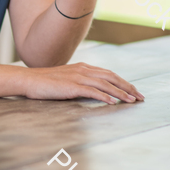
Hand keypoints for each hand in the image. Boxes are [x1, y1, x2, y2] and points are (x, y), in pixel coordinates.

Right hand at [22, 62, 144, 103]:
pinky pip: (92, 91)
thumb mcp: (67, 80)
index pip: (109, 73)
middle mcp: (83, 69)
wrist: (29, 80)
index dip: (123, 82)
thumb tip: (93, 91)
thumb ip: (80, 82)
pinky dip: (105, 96)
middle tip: (140, 97)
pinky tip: (113, 102)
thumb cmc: (46, 83)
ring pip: (105, 84)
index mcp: (83, 67)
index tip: (134, 91)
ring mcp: (78, 77)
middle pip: (111, 77)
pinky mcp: (72, 86)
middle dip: (128, 87)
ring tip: (132, 101)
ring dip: (120, 93)